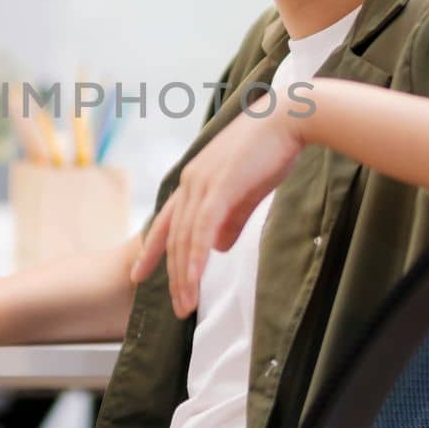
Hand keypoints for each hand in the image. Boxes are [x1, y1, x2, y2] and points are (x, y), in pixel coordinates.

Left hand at [126, 102, 305, 318]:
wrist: (290, 120)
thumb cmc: (271, 151)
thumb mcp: (245, 191)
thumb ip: (230, 219)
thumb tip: (219, 248)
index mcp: (194, 180)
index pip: (167, 222)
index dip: (152, 250)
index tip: (138, 274)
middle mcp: (190, 182)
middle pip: (174, 238)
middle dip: (172, 276)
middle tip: (178, 307)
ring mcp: (201, 184)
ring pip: (186, 239)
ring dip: (185, 276)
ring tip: (186, 305)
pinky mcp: (219, 188)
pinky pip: (201, 231)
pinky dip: (196, 258)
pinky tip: (195, 280)